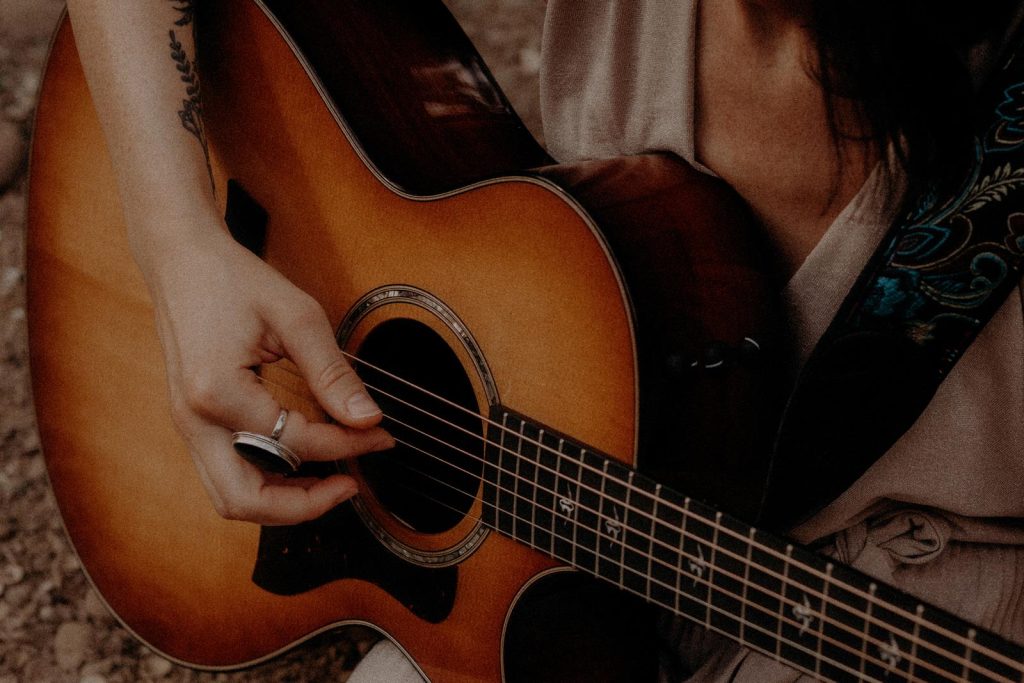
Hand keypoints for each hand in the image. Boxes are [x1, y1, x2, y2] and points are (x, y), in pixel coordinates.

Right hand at [139, 219, 391, 525]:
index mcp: (217, 392)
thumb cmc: (232, 278)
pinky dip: (266, 482)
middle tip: (351, 484)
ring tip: (331, 480)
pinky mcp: (192, 424)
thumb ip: (333, 372)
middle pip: (246, 500)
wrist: (181, 260)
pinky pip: (226, 475)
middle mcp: (193, 420)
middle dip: (306, 505)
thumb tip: (367, 417)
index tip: (379, 434)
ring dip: (284, 502)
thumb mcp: (296, 315)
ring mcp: (187, 426)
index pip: (294, 443)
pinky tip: (302, 464)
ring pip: (231, 498)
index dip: (346, 444)